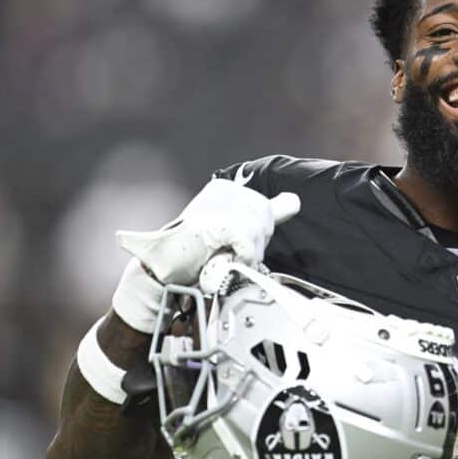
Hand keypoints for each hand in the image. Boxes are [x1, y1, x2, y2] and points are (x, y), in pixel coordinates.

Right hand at [116, 179, 299, 284]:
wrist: (163, 269)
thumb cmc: (196, 254)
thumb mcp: (235, 230)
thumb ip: (263, 215)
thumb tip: (294, 201)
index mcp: (227, 189)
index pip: (265, 208)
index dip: (256, 234)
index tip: (234, 244)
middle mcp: (224, 190)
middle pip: (266, 218)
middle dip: (254, 243)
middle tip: (229, 253)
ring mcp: (219, 204)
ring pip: (259, 230)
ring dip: (247, 253)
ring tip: (224, 258)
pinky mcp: (217, 220)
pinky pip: (248, 241)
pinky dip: (241, 256)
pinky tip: (225, 260)